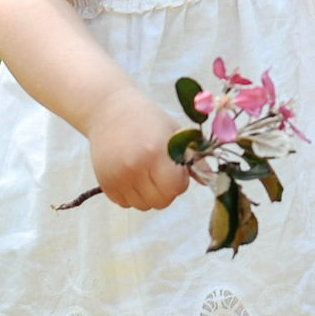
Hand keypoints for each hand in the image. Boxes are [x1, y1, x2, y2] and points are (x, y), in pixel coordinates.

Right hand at [85, 86, 190, 209]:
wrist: (108, 110)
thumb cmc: (147, 119)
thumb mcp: (174, 132)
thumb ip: (192, 158)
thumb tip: (210, 179)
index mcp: (155, 152)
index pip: (176, 188)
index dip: (179, 181)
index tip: (175, 168)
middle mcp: (134, 168)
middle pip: (161, 201)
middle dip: (166, 190)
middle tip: (160, 170)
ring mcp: (117, 178)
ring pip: (143, 206)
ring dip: (148, 194)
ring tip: (145, 171)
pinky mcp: (104, 184)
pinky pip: (125, 203)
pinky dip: (131, 194)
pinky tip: (130, 174)